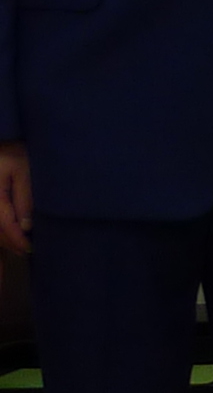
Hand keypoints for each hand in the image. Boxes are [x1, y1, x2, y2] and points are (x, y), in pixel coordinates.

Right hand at [0, 142, 28, 259]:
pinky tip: (9, 235)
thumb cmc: (13, 152)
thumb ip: (25, 197)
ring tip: (19, 247)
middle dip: (9, 242)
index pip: (3, 223)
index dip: (16, 238)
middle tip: (26, 251)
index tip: (29, 248)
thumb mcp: (23, 170)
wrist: (0, 140)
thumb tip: (27, 226)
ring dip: (3, 238)